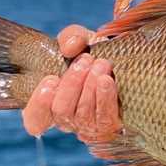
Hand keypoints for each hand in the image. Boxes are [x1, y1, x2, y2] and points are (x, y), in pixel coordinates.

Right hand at [21, 24, 121, 142]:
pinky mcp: (110, 127)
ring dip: (89, 87)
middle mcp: (69, 119)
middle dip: (71, 83)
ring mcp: (89, 127)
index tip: (51, 79)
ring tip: (101, 64)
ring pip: (81, 115)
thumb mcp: (82, 41)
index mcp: (54, 102)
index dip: (38, 105)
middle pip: (61, 111)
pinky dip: (104, 97)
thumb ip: (70, 38)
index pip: (35, 120)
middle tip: (85, 60)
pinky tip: (106, 80)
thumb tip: (69, 48)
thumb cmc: (98, 55)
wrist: (130, 64)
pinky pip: (104, 118)